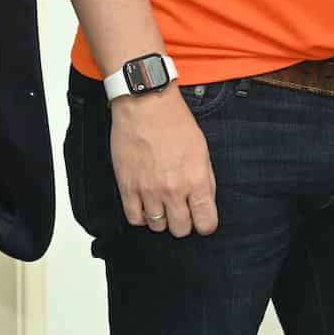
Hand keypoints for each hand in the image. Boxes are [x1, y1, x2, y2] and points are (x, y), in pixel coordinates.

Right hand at [110, 89, 218, 235]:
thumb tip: (205, 200)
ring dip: (161, 218)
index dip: (205, 223)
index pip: (205, 222)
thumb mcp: (202, 149)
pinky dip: (141, 216)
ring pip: (157, 227)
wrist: (146, 105)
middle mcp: (173, 190)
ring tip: (162, 203)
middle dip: (184, 223)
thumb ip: (205, 178)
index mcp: (196, 180)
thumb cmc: (174, 121)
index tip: (202, 219)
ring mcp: (148, 191)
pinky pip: (134, 218)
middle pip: (181, 229)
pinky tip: (145, 204)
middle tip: (181, 210)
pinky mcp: (127, 188)